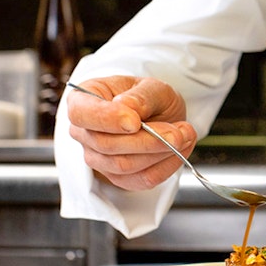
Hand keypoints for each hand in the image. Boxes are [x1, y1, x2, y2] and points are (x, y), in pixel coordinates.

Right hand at [65, 75, 197, 190]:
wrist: (160, 115)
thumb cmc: (149, 97)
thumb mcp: (151, 86)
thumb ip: (140, 96)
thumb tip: (125, 107)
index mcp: (82, 101)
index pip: (81, 114)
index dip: (107, 120)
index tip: (135, 121)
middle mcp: (83, 132)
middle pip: (107, 145)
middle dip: (148, 140)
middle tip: (179, 132)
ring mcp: (97, 158)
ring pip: (124, 165)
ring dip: (160, 153)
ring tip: (185, 135)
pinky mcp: (117, 177)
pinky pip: (141, 180)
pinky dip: (166, 166)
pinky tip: (181, 149)